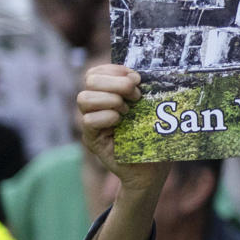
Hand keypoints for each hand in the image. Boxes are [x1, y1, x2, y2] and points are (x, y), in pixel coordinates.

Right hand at [76, 64, 164, 191]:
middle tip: (136, 95)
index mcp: (108, 94)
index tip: (137, 78)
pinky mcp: (93, 140)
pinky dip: (106, 117)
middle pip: (89, 80)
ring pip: (84, 98)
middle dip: (116, 83)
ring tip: (128, 111)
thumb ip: (145, 90)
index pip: (97, 72)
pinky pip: (88, 121)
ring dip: (110, 99)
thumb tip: (142, 74)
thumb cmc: (155, 136)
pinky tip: (121, 121)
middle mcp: (96, 106)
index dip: (115, 70)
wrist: (151, 169)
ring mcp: (92, 123)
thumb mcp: (153, 108)